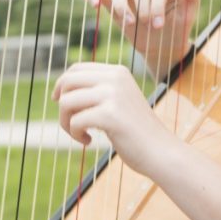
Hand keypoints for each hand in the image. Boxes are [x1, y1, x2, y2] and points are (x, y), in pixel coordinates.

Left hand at [52, 62, 174, 175]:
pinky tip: (88, 142)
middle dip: (62, 105)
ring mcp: (113, 95)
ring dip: (66, 122)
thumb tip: (60, 90)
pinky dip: (76, 134)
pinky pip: (75, 121)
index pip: (77, 68)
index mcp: (118, 72)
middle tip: (70, 124)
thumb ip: (97, 91)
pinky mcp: (110, 115)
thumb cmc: (136, 131)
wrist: (161, 151)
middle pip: (68, 82)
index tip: (59, 101)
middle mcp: (115, 78)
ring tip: (80, 134)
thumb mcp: (118, 102)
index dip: (62, 84)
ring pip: (67, 102)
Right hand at [87, 0, 199, 78]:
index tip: (159, 26)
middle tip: (149, 28)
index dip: (157, 5)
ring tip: (129, 23)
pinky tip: (93, 4)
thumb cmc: (177, 30)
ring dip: (122, 6)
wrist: (163, 47)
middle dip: (144, 9)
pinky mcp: (114, 4)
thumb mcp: (189, 17)